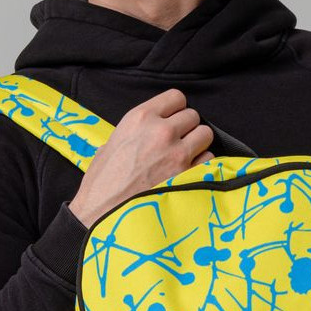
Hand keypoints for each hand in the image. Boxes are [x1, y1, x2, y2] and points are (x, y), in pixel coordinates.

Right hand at [68, 88, 214, 228]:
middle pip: (193, 116)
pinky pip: (208, 159)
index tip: (173, 120)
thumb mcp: (110, 145)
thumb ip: (133, 133)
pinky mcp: (189, 176)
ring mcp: (178, 154)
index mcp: (140, 118)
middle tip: (177, 143)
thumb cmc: (102, 184)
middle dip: (187, 128)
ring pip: (206, 134)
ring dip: (198, 144)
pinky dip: (202, 165)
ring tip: (186, 157)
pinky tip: (189, 173)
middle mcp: (162, 131)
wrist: (104, 214)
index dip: (176, 109)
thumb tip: (141, 135)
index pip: (176, 97)